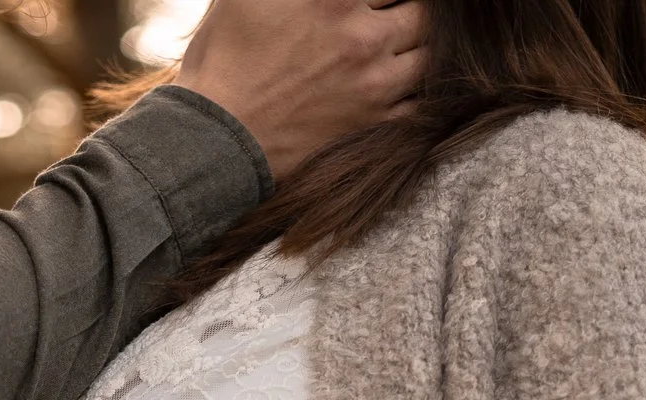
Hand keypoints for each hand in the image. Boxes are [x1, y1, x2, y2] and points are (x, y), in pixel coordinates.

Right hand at [176, 0, 429, 179]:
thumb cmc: (223, 61)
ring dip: (418, 44)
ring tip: (400, 42)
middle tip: (388, 15)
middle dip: (407, 9)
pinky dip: (416, 88)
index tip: (370, 5)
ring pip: (429, 54)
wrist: (215, 139)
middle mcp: (364, 36)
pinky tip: (398, 80)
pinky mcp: (373, 123)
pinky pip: (420, 101)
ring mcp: (375, 84)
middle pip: (423, 11)